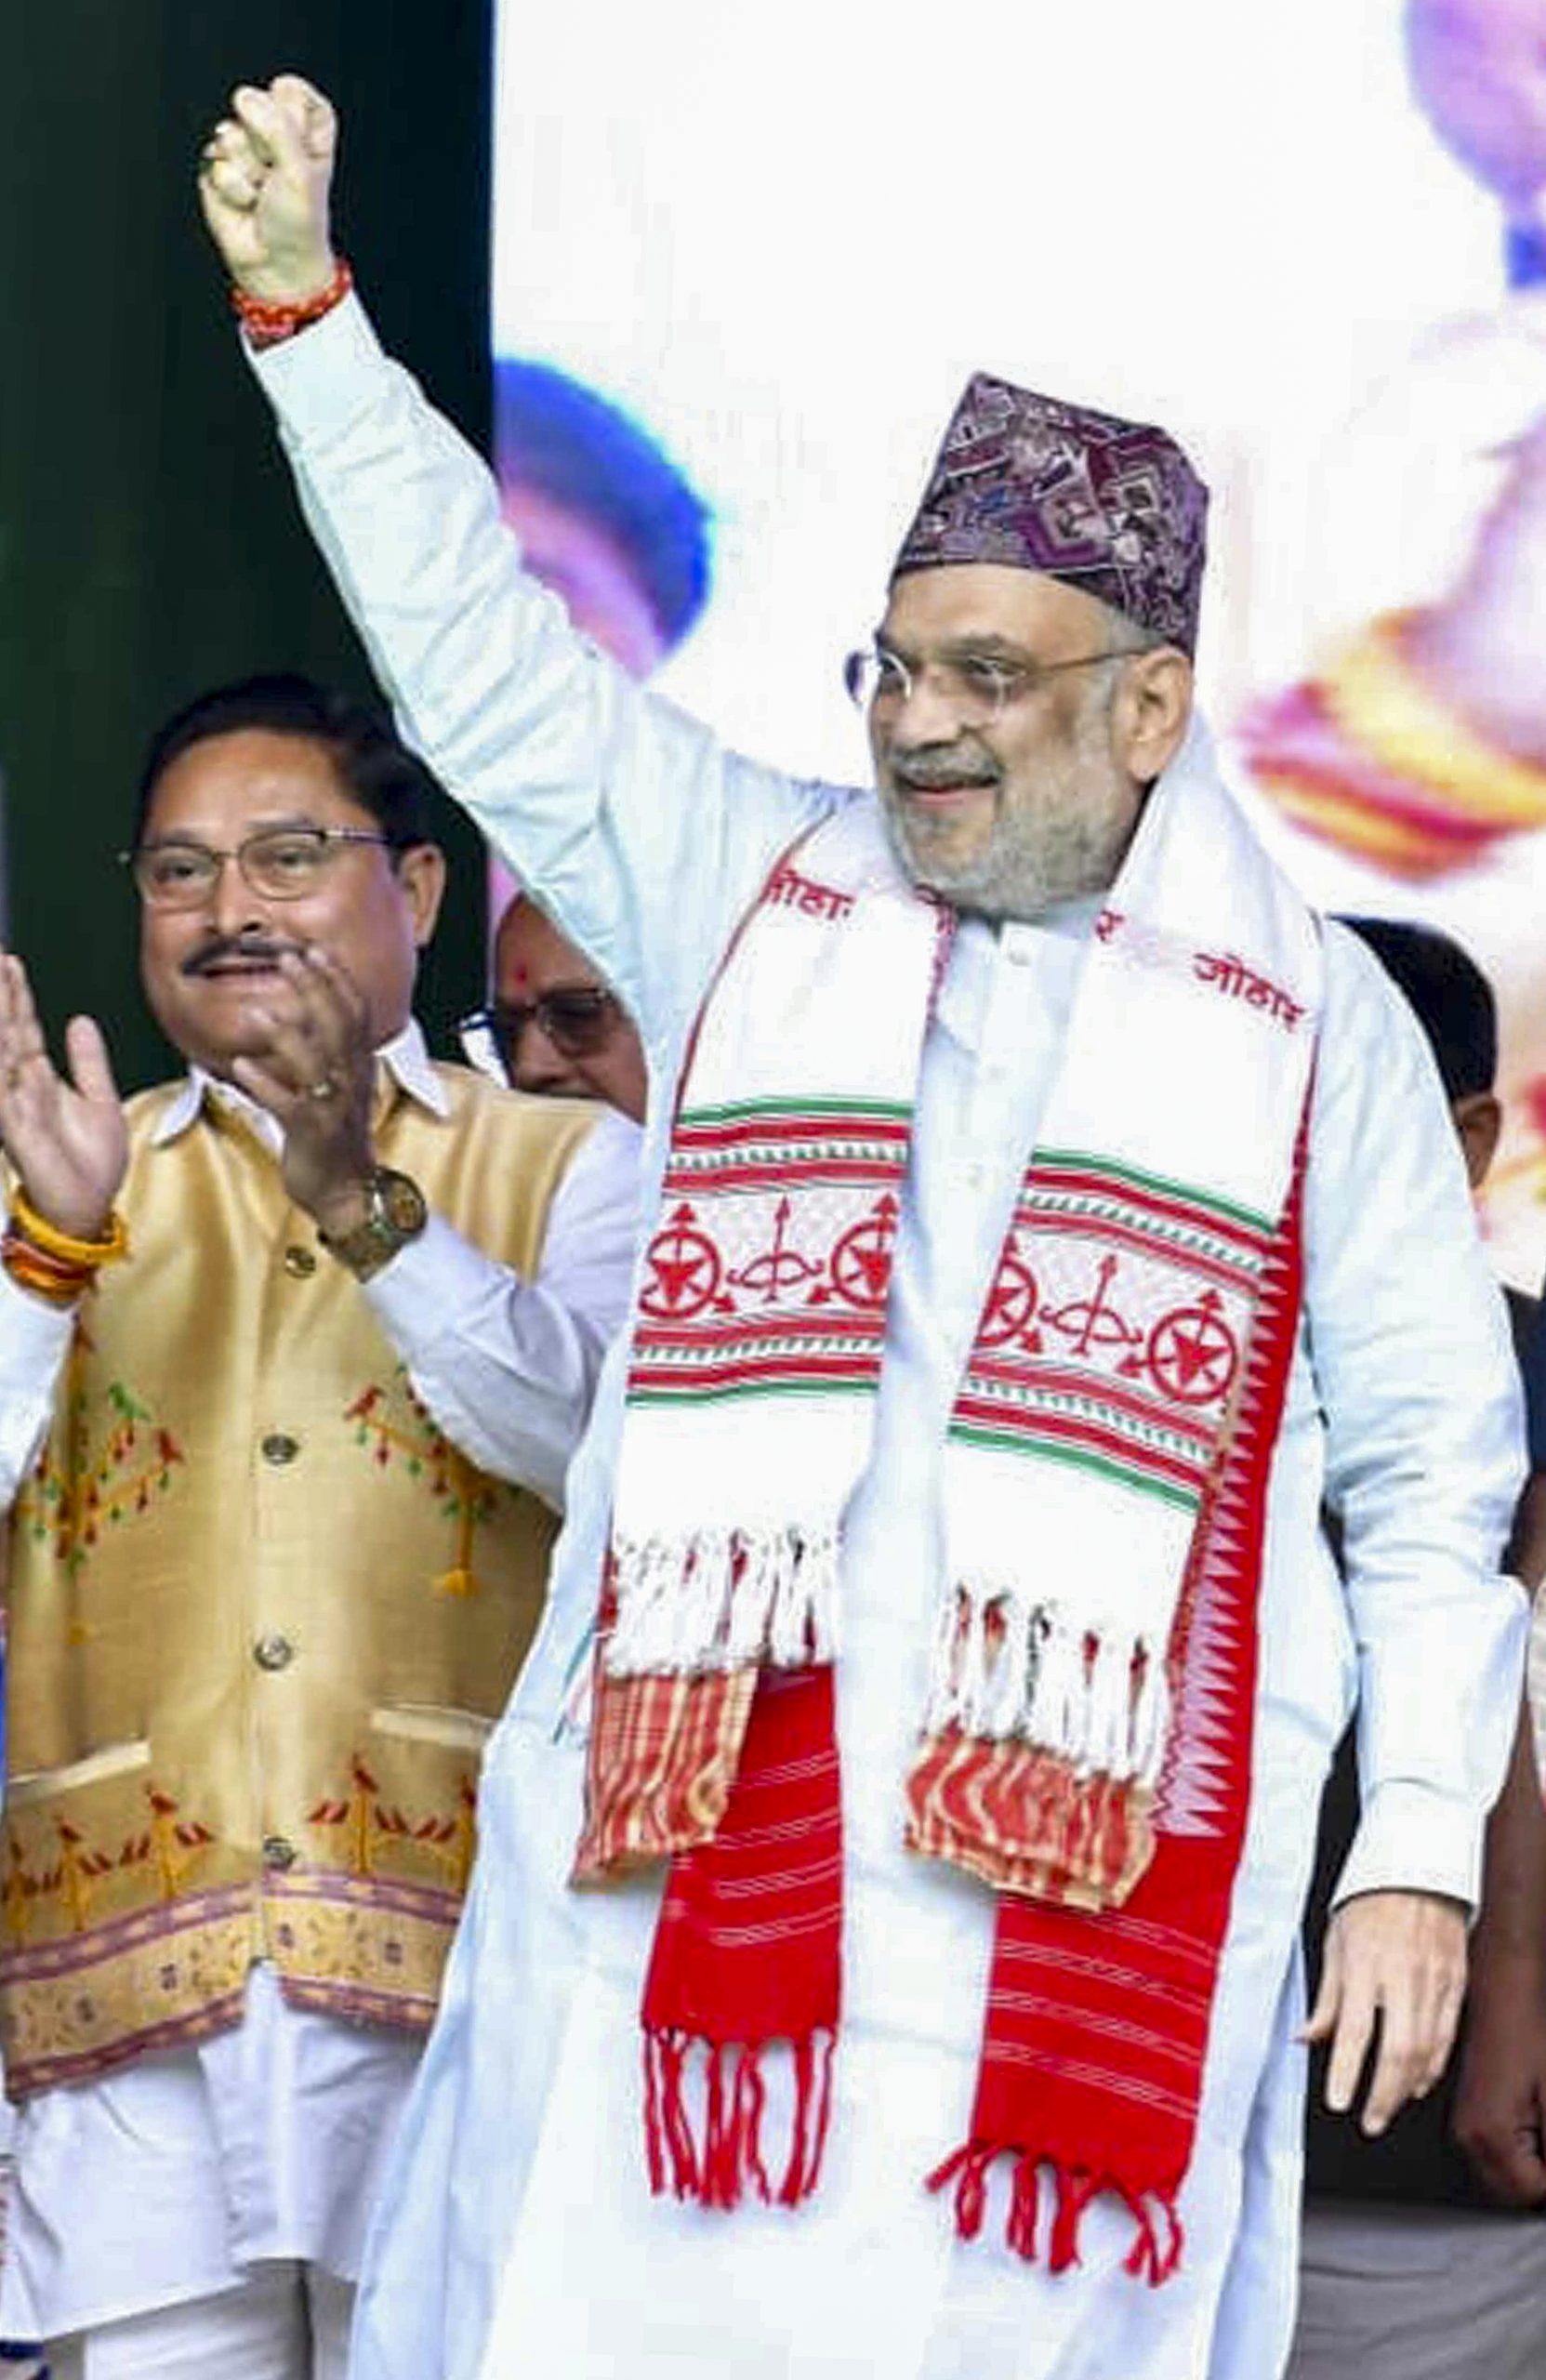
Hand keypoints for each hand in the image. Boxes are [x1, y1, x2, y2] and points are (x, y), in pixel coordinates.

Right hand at [0, 953, 126, 1241]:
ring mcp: (13, 1103)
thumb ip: (88, 1061)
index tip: (10, 961)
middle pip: (6, 1029)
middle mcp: (21, 1085)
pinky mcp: (13, 1126)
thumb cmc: (91, 1162)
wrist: (90, 1205)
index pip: (24, 1025)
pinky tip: (0, 1038)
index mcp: (40, 1077)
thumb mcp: (100, 1100)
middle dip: (0, 994)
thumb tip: (80, 1020)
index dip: (17, 994)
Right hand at [198, 74, 337, 303]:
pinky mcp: (216, 165)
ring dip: (249, 171)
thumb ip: (277, 128)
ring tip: (262, 192)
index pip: (290, 90)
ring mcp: (241, 146)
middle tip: (278, 176)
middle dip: (267, 146)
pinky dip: (233, 188)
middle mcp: (271, 130)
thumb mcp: (300, 170)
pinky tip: (245, 203)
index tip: (301, 147)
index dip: (291, 118)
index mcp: (303, 125)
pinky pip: (217, 162)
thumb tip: (243, 95)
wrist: (275, 262)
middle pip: (256, 106)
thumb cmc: (298, 220)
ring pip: (232, 134)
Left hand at [226, 946, 376, 1229]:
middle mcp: (351, 1080)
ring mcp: (333, 1105)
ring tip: (260, 1010)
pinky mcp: (312, 1132)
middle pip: (338, 1024)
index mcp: (358, 1066)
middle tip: (289, 959)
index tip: (314, 950)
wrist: (347, 1192)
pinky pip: (288, 1104)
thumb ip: (327, 1052)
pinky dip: (265, 1083)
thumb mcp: (340, 1088)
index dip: (337, 979)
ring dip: (287, 1033)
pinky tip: (241, 1065)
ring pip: (316, 1060)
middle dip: (314, 989)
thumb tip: (307, 1015)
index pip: (355, 1012)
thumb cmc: (335, 1138)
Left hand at [1301, 1888, 1467, 2136]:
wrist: (1416, 1866)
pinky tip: (1418, 2082)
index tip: (1338, 2102)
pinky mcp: (1456, 1980)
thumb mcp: (1335, 1942)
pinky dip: (1434, 2065)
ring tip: (1389, 2107)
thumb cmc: (1369, 1900)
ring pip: (1426, 2049)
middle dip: (1383, 2095)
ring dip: (1407, 2087)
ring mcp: (1434, 1979)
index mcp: (1364, 1964)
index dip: (1345, 2072)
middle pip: (1397, 2050)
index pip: (1354, 2029)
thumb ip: (1325, 1997)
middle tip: (1370, 2122)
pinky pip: (1448, 2034)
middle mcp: (1401, 1975)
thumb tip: (1305, 2039)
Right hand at [1452, 1948, 1545, 2205]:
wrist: (1503, 1992)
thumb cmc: (1528, 2031)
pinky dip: (1519, 2154)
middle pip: (1513, 2192)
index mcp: (1489, 2135)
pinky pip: (1496, 2158)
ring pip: (1503, 2178)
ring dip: (1530, 2168)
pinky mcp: (1470, 2115)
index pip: (1531, 2193)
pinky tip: (1535, 2123)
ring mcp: (1465, 2126)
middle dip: (1540, 2178)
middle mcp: (1468, 2136)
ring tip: (1541, 2123)